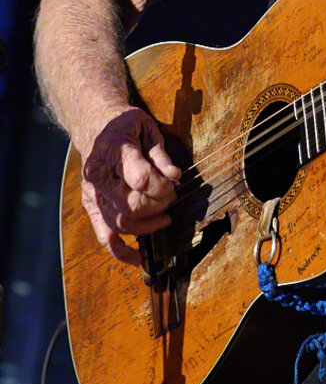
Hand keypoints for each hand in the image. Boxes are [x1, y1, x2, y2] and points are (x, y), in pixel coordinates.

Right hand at [81, 108, 180, 264]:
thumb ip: (161, 155)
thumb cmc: (125, 125)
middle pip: (131, 205)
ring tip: (165, 218)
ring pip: (119, 222)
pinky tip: (137, 258)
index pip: (141, 178)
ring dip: (147, 226)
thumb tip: (175, 177)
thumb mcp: (147, 128)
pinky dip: (120, 251)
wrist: (95, 125)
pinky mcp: (91, 206)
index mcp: (113, 150)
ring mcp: (93, 193)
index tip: (174, 182)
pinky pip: (103, 236)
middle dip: (159, 206)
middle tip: (172, 197)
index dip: (162, 186)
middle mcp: (98, 175)